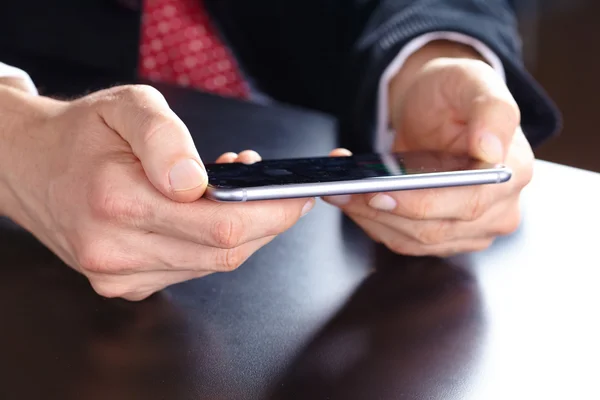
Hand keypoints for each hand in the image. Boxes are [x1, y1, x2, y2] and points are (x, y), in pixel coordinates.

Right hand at [0, 85, 313, 299]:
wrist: (30, 167)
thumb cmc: (82, 135)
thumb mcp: (126, 107)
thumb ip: (165, 138)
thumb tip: (197, 182)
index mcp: (117, 201)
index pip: (220, 225)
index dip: (271, 214)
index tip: (299, 198)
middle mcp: (114, 250)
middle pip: (224, 252)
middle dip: (266, 223)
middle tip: (279, 193)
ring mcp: (118, 275)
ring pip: (211, 266)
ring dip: (240, 233)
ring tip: (239, 195)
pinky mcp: (122, 285)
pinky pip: (190, 271)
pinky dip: (212, 246)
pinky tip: (209, 218)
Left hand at [324, 44, 531, 256]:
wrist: (439, 109)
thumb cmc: (455, 93)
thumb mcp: (474, 81)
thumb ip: (492, 110)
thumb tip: (491, 149)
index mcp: (512, 173)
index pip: (467, 202)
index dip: (420, 203)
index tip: (379, 192)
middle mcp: (498, 210)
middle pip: (434, 229)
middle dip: (381, 211)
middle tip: (343, 190)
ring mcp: (471, 229)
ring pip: (413, 241)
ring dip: (370, 219)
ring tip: (339, 192)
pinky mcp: (444, 237)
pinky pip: (403, 240)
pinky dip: (373, 222)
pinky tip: (352, 200)